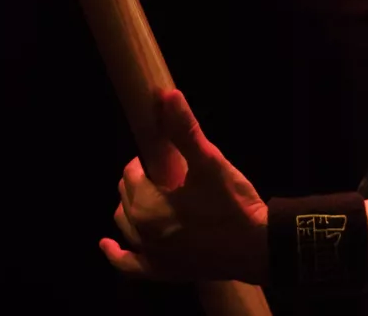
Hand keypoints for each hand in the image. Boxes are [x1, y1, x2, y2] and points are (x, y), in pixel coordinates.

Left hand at [100, 89, 268, 283]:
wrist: (259, 247)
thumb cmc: (233, 203)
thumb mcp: (208, 162)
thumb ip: (184, 130)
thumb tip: (166, 94)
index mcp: (146, 204)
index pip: (131, 173)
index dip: (145, 161)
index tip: (164, 155)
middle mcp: (141, 232)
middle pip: (125, 197)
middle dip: (138, 181)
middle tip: (164, 173)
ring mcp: (152, 256)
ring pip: (125, 225)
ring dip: (128, 208)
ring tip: (142, 195)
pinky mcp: (164, 273)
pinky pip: (131, 266)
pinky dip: (117, 255)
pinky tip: (108, 245)